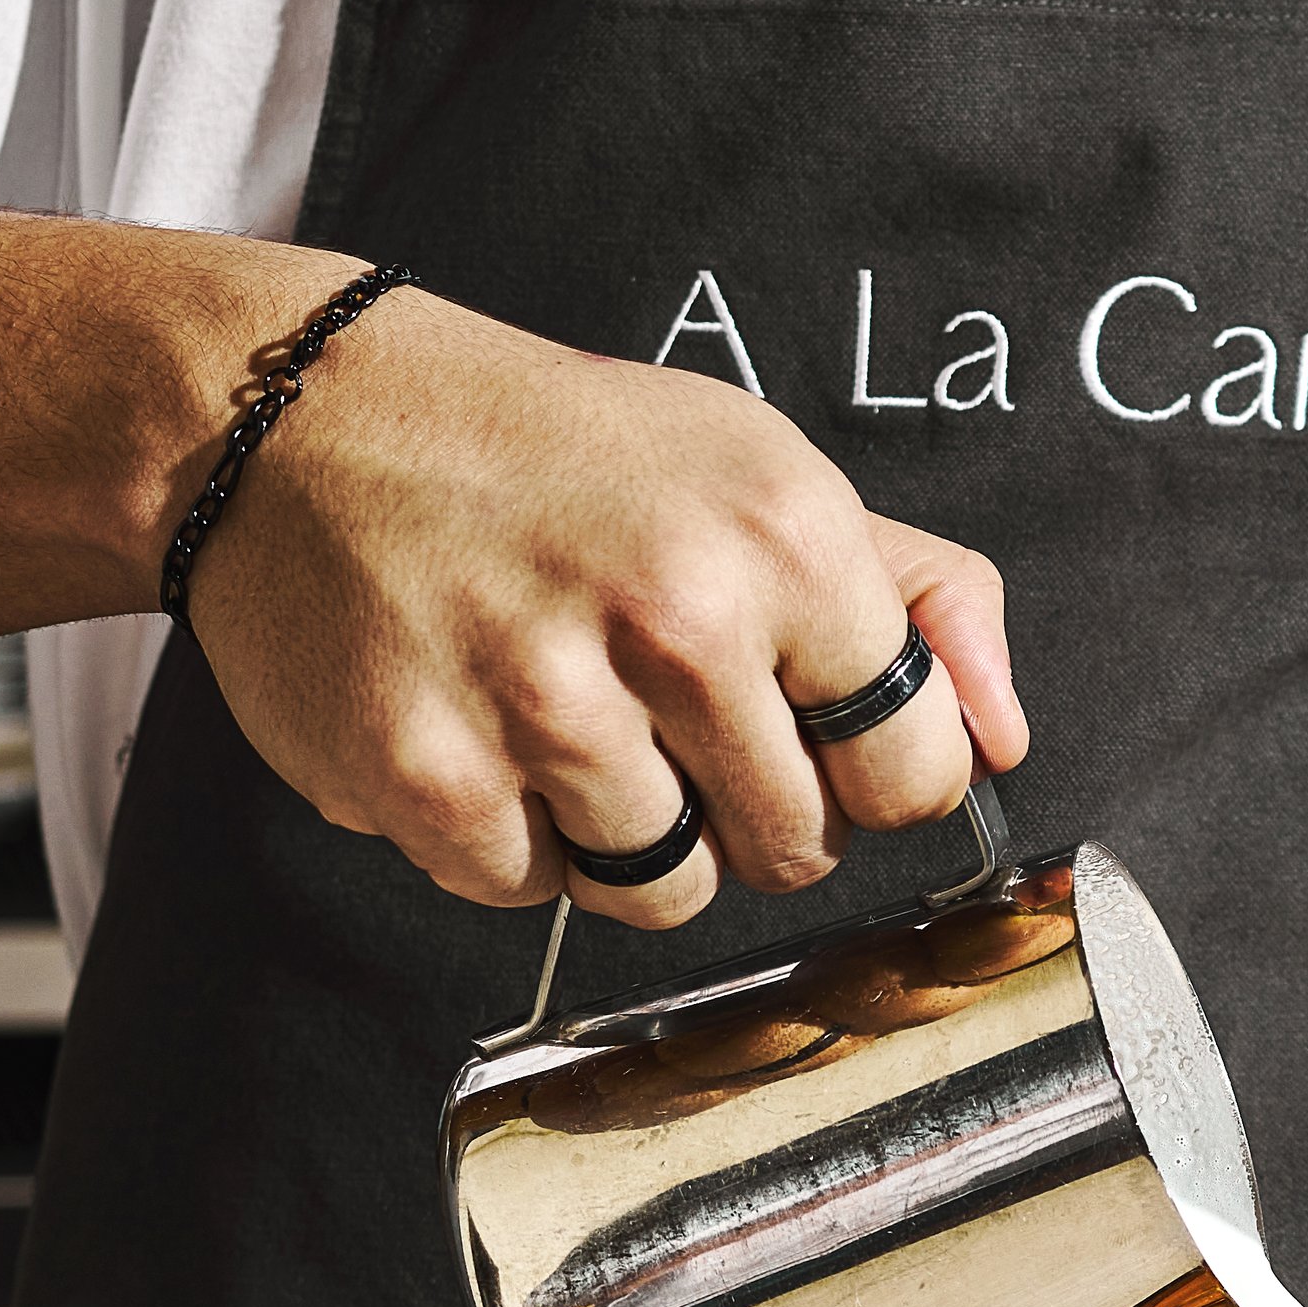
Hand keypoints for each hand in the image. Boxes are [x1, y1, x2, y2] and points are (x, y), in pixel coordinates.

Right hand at [185, 285, 1027, 926]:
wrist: (301, 414)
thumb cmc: (552, 454)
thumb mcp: (753, 468)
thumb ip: (913, 597)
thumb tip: (1006, 739)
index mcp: (783, 534)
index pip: (915, 769)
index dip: (867, 775)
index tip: (808, 735)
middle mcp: (676, 617)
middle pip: (794, 849)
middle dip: (746, 811)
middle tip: (660, 715)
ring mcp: (544, 703)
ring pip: (667, 891)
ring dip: (626, 835)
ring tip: (563, 717)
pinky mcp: (432, 776)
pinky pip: (531, 891)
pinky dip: (509, 837)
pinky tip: (476, 728)